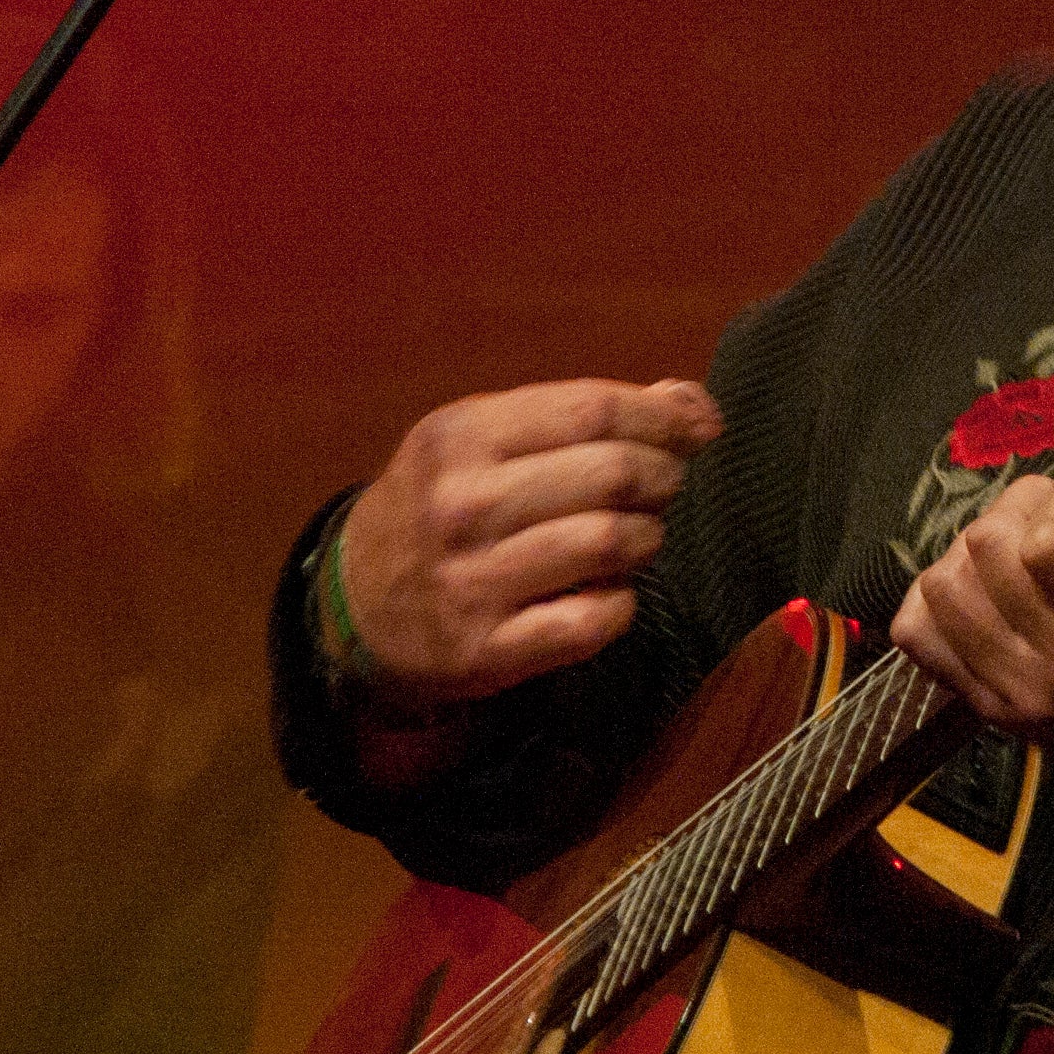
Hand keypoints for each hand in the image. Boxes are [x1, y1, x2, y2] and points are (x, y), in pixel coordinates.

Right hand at [331, 378, 723, 736]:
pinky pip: (593, 621)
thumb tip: (692, 402)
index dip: (663, 416)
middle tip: (663, 486)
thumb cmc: (443, 506)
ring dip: (647, 537)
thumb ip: (582, 414)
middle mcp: (461, 505)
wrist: (355, 605)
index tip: (697, 428)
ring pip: (611, 543)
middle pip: (612, 472)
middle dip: (663, 475)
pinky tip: (609, 591)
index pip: (593, 409)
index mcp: (461, 437)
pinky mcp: (486, 650)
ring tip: (637, 536)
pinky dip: (622, 604)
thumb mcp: (483, 440)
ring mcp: (471, 581)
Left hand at [890, 393, 1053, 808]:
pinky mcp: (991, 713)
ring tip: (1032, 565)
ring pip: (943, 581)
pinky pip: (916, 629)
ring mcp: (1023, 697)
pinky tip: (993, 595)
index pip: (1047, 541)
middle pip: (986, 545)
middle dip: (1027, 515)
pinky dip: (944, 597)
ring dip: (982, 553)